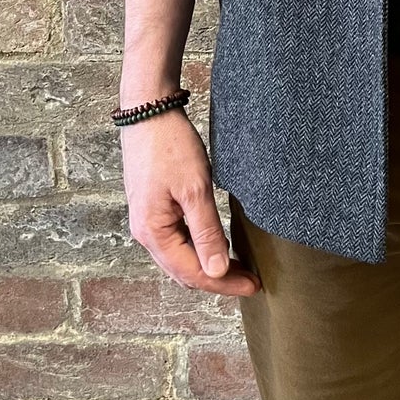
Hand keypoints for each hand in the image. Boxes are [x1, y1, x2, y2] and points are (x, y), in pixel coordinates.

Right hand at [121, 107, 261, 295]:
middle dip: (217, 280)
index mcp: (154, 233)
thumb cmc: (170, 147)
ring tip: (238, 267)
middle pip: (183, 272)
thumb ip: (206, 232)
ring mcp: (147, 222)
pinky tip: (215, 244)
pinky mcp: (153, 209)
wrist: (148, 113)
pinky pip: (176, 241)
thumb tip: (218, 271)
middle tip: (250, 280)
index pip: (192, 273)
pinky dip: (197, 249)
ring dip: (207, 266)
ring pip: (179, 258)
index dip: (224, 283)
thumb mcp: (195, 189)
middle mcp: (145, 234)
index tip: (254, 285)